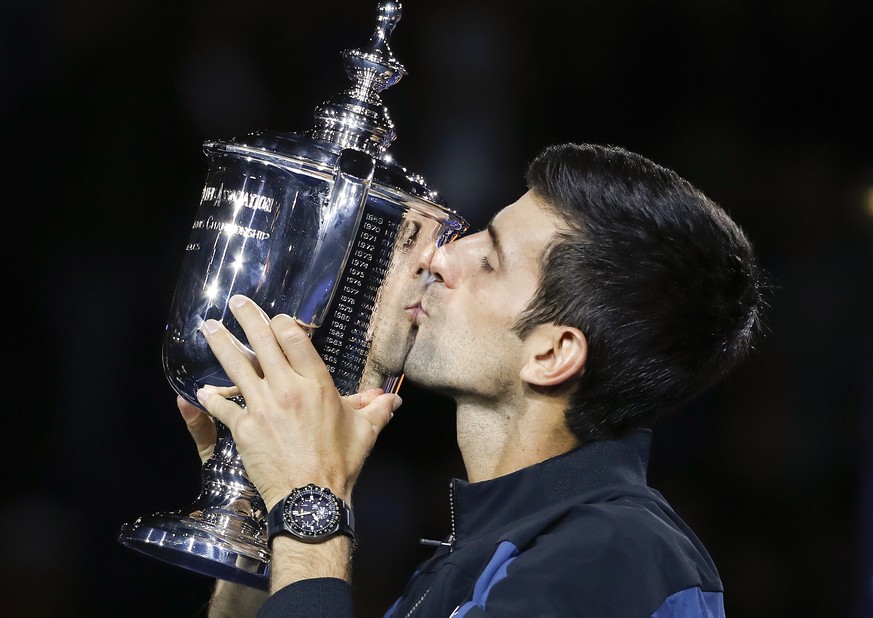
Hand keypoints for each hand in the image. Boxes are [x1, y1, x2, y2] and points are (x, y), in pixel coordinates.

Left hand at [194, 294, 400, 508]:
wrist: (311, 497)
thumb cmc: (340, 463)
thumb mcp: (365, 432)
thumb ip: (377, 409)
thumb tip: (393, 399)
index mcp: (316, 384)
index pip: (294, 338)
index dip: (282, 322)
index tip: (276, 318)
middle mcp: (287, 388)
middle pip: (263, 342)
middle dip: (247, 317)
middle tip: (236, 301)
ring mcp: (262, 407)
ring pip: (237, 366)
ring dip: (221, 343)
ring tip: (209, 326)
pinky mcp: (244, 428)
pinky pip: (223, 407)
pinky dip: (211, 397)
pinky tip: (200, 389)